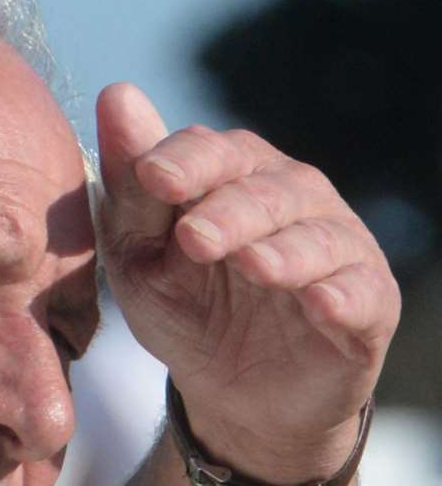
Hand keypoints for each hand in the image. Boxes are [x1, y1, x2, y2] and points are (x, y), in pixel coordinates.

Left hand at [96, 83, 398, 481]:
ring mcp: (336, 248)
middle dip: (229, 211)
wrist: (230, 390)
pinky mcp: (368, 303)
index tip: (150, 178)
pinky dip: (342, 296)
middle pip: (266, 190)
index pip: (212, 152)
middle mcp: (292, 198)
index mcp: (233, 176)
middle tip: (192, 238)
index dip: (184, 162)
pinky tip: (319, 303)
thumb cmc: (183, 305)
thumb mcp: (139, 253)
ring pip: (318, 236)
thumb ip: (131, 186)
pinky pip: (362, 293)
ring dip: (284, 250)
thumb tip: (117, 94)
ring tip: (252, 266)